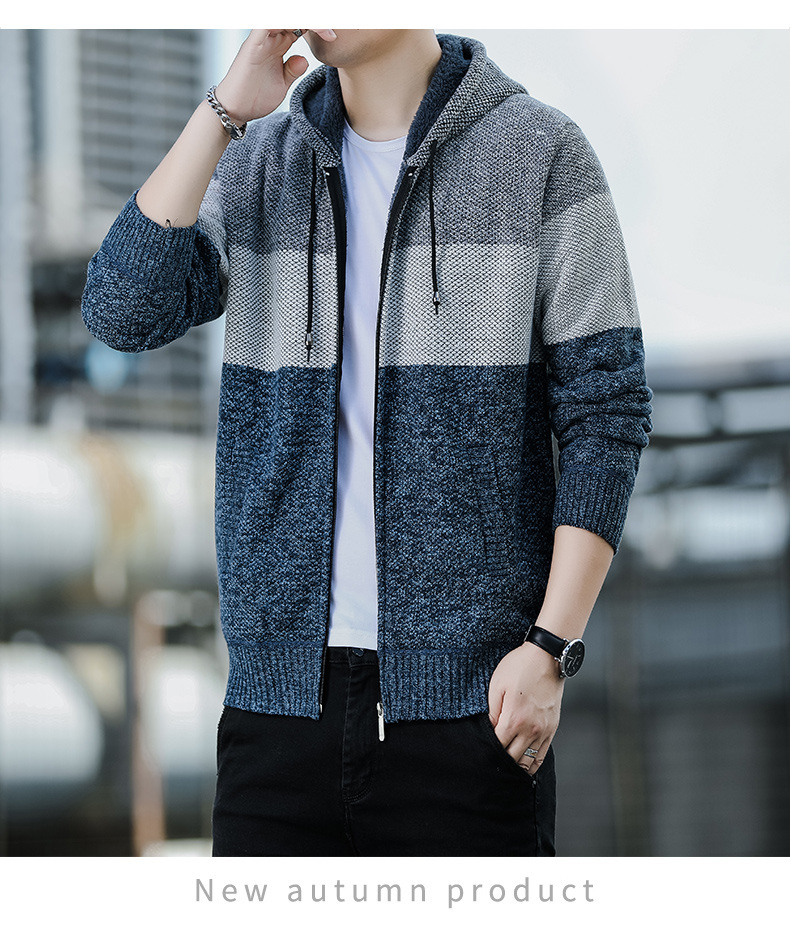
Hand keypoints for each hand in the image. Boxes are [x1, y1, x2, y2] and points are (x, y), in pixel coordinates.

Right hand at [215, 29, 335, 125]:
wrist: (235, 110)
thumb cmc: (255, 97)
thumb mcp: (282, 83)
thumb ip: (293, 70)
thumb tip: (304, 60)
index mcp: (278, 43)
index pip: (301, 25)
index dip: (318, 26)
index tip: (334, 36)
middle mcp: (270, 36)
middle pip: (294, 18)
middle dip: (316, 21)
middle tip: (333, 30)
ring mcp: (262, 38)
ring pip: (284, 17)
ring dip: (305, 20)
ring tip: (324, 28)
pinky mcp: (253, 44)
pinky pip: (267, 23)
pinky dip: (283, 22)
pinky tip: (301, 26)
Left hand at [487, 640, 563, 775]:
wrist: (546, 657)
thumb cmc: (519, 667)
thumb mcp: (497, 685)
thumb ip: (492, 712)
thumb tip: (488, 730)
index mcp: (514, 719)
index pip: (498, 746)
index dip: (487, 750)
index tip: (480, 750)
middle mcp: (530, 729)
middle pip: (512, 758)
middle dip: (500, 761)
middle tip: (490, 761)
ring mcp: (543, 730)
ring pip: (528, 761)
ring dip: (516, 766)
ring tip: (505, 767)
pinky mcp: (552, 728)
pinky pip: (542, 754)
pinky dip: (533, 764)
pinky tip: (524, 765)